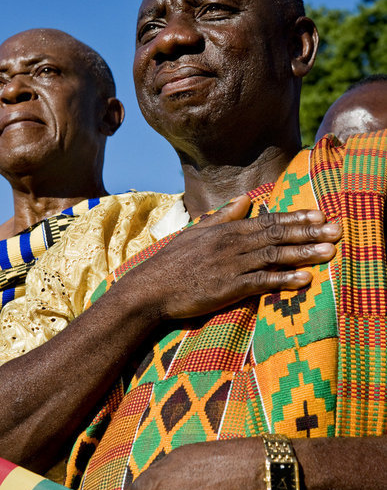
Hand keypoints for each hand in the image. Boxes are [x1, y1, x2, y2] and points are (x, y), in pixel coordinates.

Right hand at [130, 195, 341, 319]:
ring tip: (331, 251)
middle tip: (338, 229)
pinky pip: (263, 282)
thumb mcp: (196, 232)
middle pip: (278, 235)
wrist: (152, 288)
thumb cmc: (172, 262)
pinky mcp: (229, 288)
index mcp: (227, 230)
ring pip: (275, 256)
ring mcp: (232, 266)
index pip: (268, 220)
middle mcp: (233, 244)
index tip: (320, 215)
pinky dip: (285, 280)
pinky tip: (305, 279)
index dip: (296, 218)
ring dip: (305, 253)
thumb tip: (244, 200)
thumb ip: (223, 217)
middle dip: (310, 232)